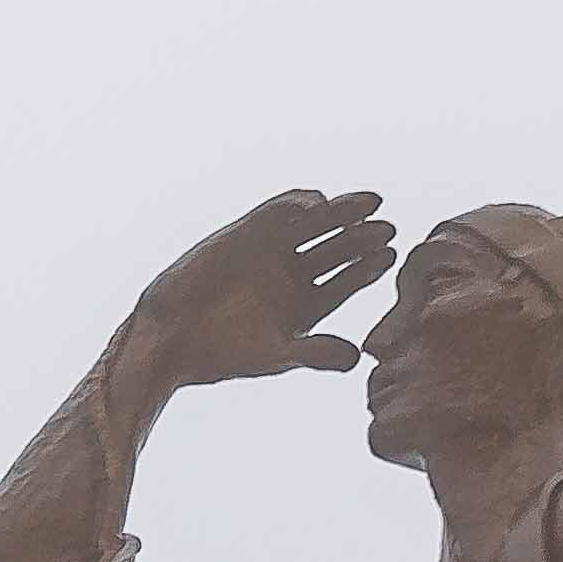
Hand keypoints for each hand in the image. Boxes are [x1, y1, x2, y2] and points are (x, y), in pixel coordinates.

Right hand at [126, 186, 394, 387]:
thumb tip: (358, 358)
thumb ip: (316, 353)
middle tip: (388, 228)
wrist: (171, 337)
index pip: (347, 281)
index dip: (368, 269)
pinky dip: (299, 204)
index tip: (391, 258)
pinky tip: (320, 204)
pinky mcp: (246, 234)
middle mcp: (291, 276)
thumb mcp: (275, 355)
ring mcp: (270, 253)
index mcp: (304, 306)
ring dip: (341, 213)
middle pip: (337, 250)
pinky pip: (278, 212)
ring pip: (315, 226)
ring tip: (368, 204)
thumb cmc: (221, 353)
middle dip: (362, 238)